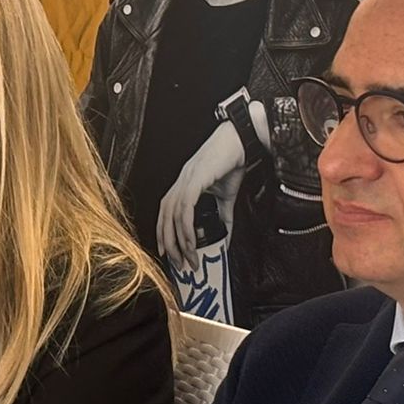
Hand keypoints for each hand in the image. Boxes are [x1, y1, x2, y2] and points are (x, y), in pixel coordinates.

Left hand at [156, 122, 244, 271]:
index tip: (166, 251)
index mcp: (184, 183)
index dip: (163, 231)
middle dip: (169, 242)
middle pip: (165, 216)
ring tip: (189, 257)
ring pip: (173, 215)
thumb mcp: (226, 196)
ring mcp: (185, 179)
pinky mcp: (195, 179)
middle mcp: (180, 181)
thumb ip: (224, 217)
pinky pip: (185, 208)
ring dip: (179, 240)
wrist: (241, 141)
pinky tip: (191, 241)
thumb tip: (226, 239)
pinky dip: (186, 227)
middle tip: (178, 262)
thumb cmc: (232, 162)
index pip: (165, 210)